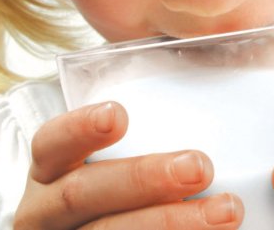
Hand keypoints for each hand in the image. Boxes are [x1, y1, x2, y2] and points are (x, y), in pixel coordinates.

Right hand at [14, 101, 243, 228]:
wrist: (106, 229)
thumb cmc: (125, 184)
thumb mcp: (116, 153)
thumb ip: (152, 115)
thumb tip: (213, 59)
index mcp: (49, 170)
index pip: (51, 143)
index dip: (79, 128)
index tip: (118, 114)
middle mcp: (45, 213)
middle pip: (84, 194)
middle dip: (144, 179)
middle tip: (200, 166)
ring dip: (172, 224)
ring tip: (227, 210)